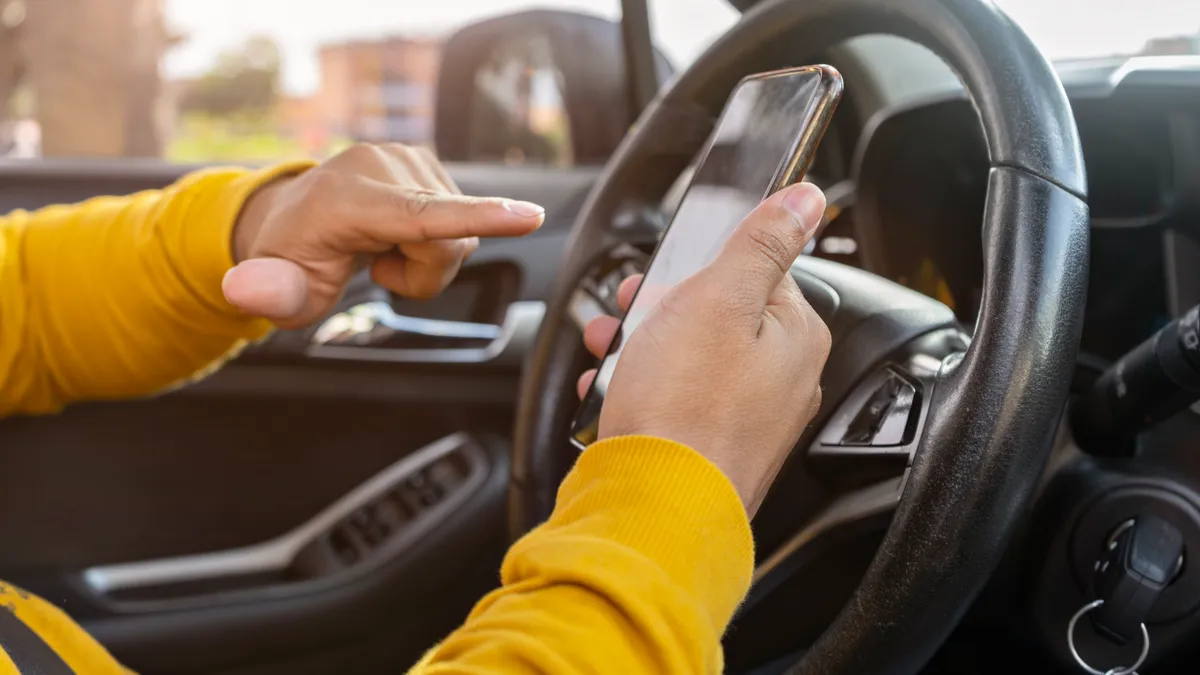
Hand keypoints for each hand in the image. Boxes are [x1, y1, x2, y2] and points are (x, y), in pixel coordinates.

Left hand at [223, 143, 545, 327]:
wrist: (294, 215)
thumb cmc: (291, 256)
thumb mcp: (276, 286)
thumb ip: (267, 291)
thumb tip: (245, 291)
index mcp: (348, 198)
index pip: (422, 215)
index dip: (479, 217)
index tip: (529, 215)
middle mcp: (384, 167)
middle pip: (452, 243)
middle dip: (426, 274)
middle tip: (379, 271)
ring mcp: (409, 159)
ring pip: (462, 234)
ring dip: (429, 259)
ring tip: (386, 249)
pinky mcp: (427, 163)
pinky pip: (461, 220)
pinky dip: (434, 240)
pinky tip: (398, 234)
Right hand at [577, 182, 830, 515]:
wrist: (653, 506)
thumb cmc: (685, 407)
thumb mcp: (719, 300)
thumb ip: (762, 244)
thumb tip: (806, 200)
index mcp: (795, 337)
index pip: (757, 271)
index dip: (700, 267)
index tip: (663, 277)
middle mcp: (782, 381)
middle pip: (719, 316)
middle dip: (661, 308)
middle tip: (629, 313)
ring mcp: (747, 420)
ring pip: (690, 360)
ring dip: (643, 347)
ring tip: (607, 352)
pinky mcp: (711, 449)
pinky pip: (675, 403)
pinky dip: (641, 391)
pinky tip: (612, 393)